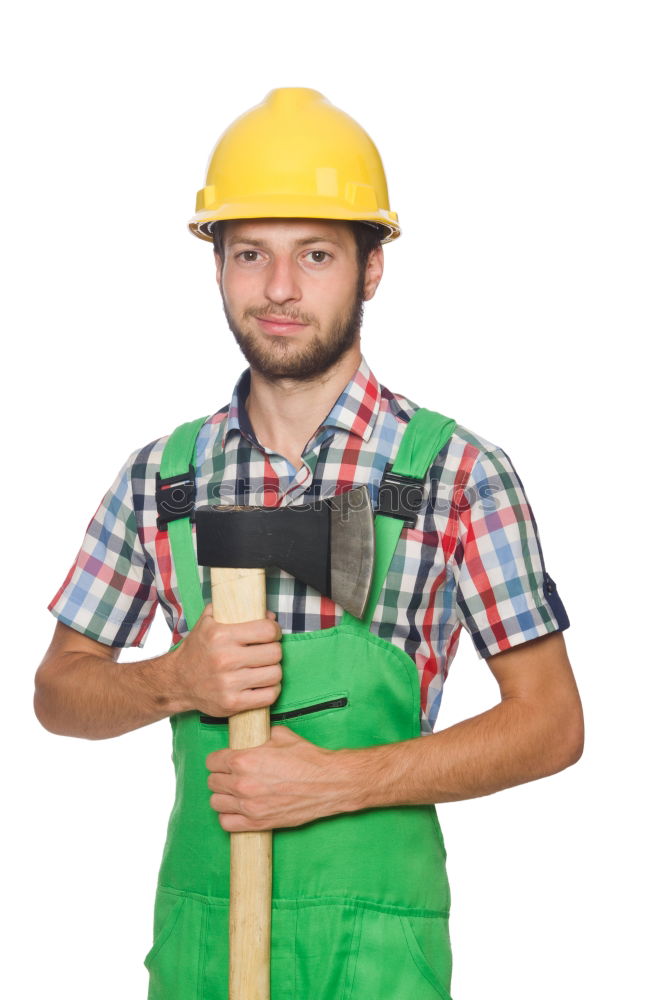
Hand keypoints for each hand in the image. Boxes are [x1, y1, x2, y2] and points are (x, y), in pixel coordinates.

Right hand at [169, 605, 282, 717]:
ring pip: (275, 675)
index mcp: (221, 635)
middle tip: (267, 652)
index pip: (267, 630)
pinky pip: (268, 696)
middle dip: (274, 651)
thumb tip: (269, 614)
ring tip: (264, 668)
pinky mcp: (232, 703)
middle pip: (274, 653)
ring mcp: (228, 683)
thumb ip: (233, 610)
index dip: (274, 630)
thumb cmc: (198, 650)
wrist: (177, 681)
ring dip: (273, 671)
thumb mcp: (208, 621)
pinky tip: (262, 685)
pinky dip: (271, 690)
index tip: (271, 634)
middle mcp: (225, 659)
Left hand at [206, 725, 346, 831]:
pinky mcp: (258, 823)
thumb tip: (252, 736)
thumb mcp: (281, 736)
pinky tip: (239, 809)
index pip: (212, 761)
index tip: (224, 760)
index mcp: (244, 759)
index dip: (218, 759)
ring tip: (234, 792)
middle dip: (220, 776)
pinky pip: (227, 823)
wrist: (329, 783)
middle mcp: (242, 783)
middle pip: (212, 782)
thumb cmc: (308, 759)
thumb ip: (260, 737)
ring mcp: (249, 806)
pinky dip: (229, 816)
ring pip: (216, 803)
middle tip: (231, 775)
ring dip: (223, 796)